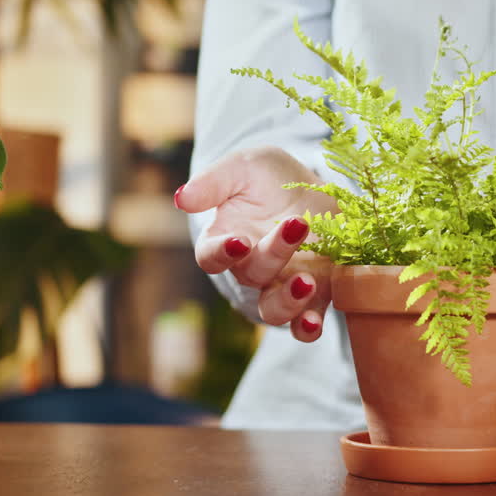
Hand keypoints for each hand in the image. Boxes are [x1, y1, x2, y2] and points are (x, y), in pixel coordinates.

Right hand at [175, 147, 336, 339]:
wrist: (314, 188)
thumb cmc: (270, 177)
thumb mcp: (245, 167)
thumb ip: (214, 182)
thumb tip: (181, 198)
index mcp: (226, 240)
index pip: (211, 256)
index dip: (221, 253)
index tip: (240, 241)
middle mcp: (250, 268)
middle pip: (250, 277)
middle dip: (272, 256)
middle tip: (296, 227)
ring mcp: (281, 285)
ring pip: (273, 310)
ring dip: (287, 302)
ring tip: (307, 281)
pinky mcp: (314, 295)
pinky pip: (305, 324)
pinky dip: (307, 328)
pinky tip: (314, 322)